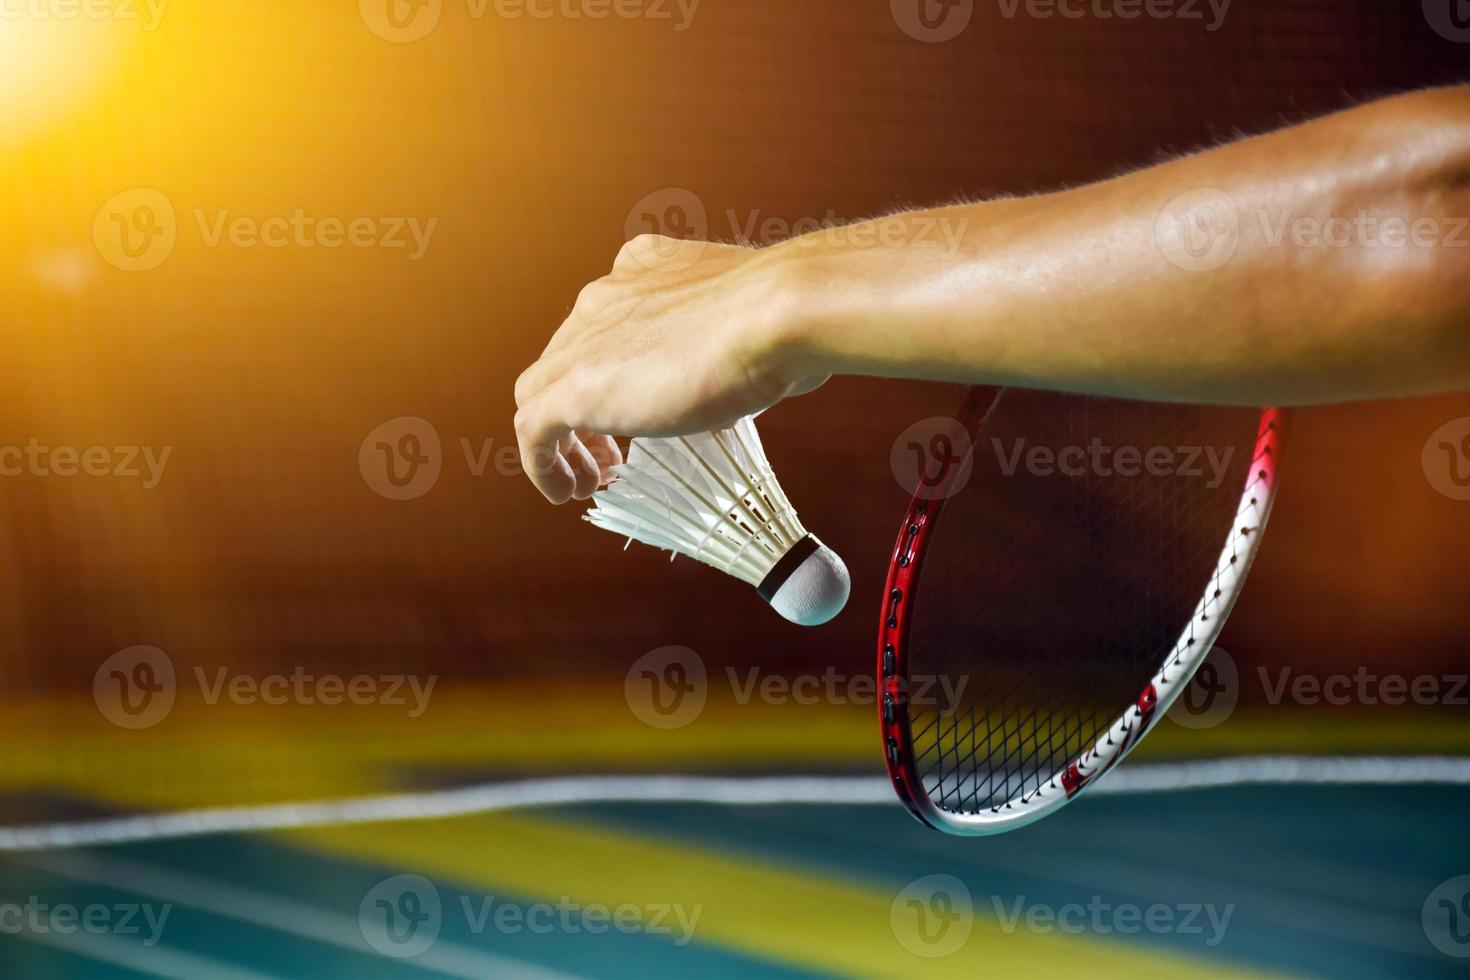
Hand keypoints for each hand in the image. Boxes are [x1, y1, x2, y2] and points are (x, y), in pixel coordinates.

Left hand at [514, 234, 825, 503]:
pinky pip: (533, 430)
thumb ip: (731, 349)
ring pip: (540, 391)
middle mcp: (606, 294)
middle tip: (614, 455)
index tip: (640, 409)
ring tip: (589, 480)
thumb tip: (750, 389)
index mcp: (643, 267)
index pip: (606, 321)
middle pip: (567, 357)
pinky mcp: (574, 386)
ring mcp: (584, 338)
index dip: (612, 370)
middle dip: (586, 408)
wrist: (776, 315)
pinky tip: (567, 493)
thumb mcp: (751, 327)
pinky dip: (544, 465)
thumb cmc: (785, 322)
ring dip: (562, 440)